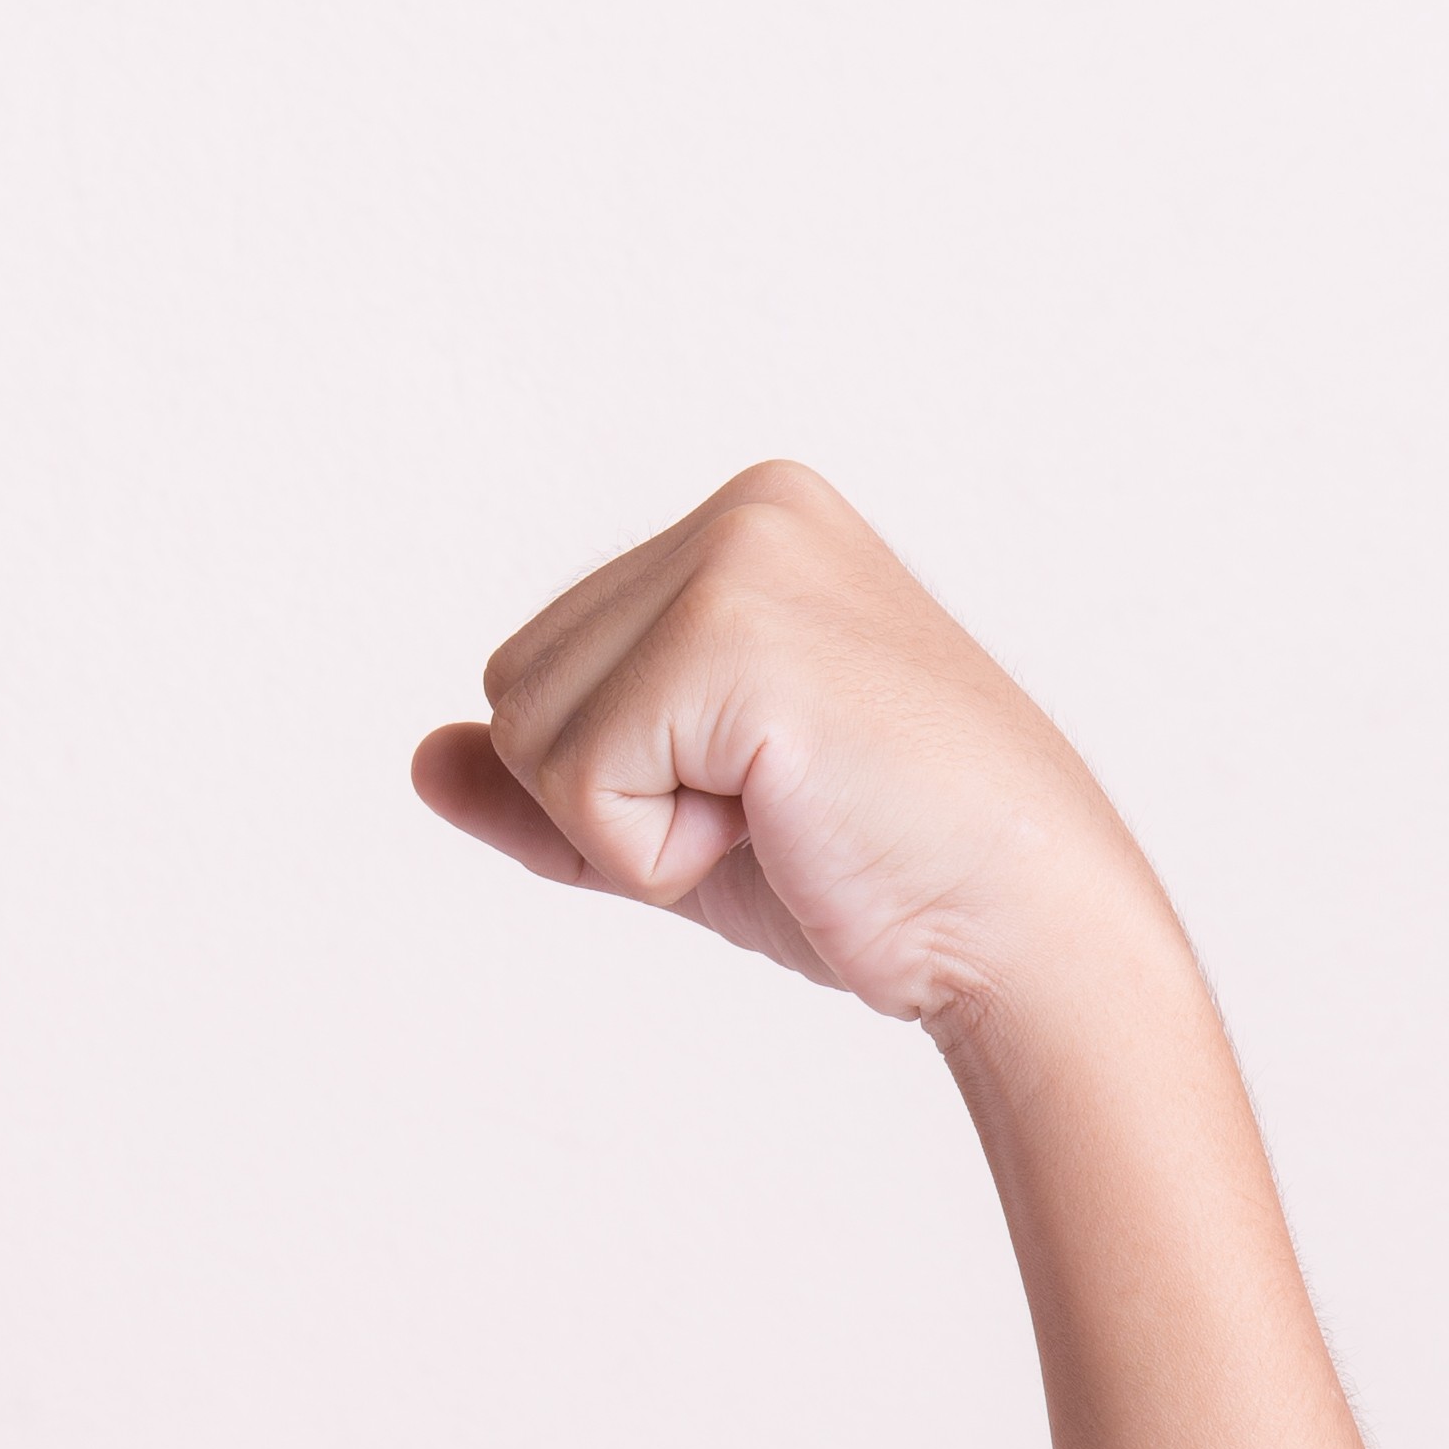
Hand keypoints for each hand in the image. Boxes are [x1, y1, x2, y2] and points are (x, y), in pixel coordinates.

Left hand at [411, 462, 1164, 1037]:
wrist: (1027, 939)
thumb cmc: (878, 879)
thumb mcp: (681, 820)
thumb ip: (549, 781)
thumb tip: (421, 758)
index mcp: (748, 523)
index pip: (544, 669)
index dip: (619, 783)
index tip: (766, 793)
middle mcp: (745, 509)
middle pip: (515, 689)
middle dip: (613, 799)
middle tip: (777, 813)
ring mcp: (742, 557)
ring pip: (530, 731)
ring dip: (635, 828)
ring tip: (783, 813)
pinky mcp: (735, 635)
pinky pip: (578, 781)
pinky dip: (656, 854)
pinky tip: (782, 826)